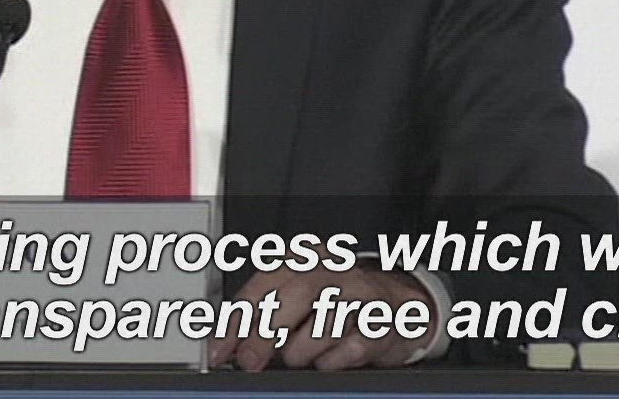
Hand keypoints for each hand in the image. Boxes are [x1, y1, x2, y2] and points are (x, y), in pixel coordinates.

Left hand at [209, 265, 432, 370]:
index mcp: (305, 256)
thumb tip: (229, 346)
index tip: (219, 350)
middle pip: (294, 296)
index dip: (236, 320)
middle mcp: (334, 268)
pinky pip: (349, 350)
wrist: (399, 308)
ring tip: (302, 355)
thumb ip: (263, 315)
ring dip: (302, 352)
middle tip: (250, 362)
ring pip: (322, 326)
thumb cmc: (338, 303)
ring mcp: (362, 293)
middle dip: (265, 335)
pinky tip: (331, 358)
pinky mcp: (383, 322)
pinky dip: (332, 362)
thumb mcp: (298, 299)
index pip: (263, 283)